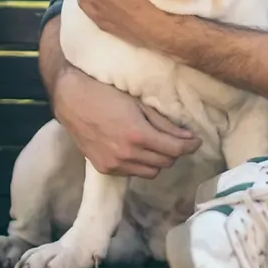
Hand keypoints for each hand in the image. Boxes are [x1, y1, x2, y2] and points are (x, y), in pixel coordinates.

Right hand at [51, 65, 199, 178]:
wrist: (71, 100)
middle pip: (165, 163)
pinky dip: (140, 164)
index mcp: (138, 135)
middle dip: (174, 152)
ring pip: (151, 172)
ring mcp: (114, 164)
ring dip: (158, 160)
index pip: (175, 150)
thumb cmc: (106, 94)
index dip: (190, 146)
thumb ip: (164, 124)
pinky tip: (136, 150)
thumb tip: (188, 138)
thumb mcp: (140, 105)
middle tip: (174, 139)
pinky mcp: (104, 169)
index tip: (196, 141)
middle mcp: (127, 154)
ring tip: (154, 145)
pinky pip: (133, 173)